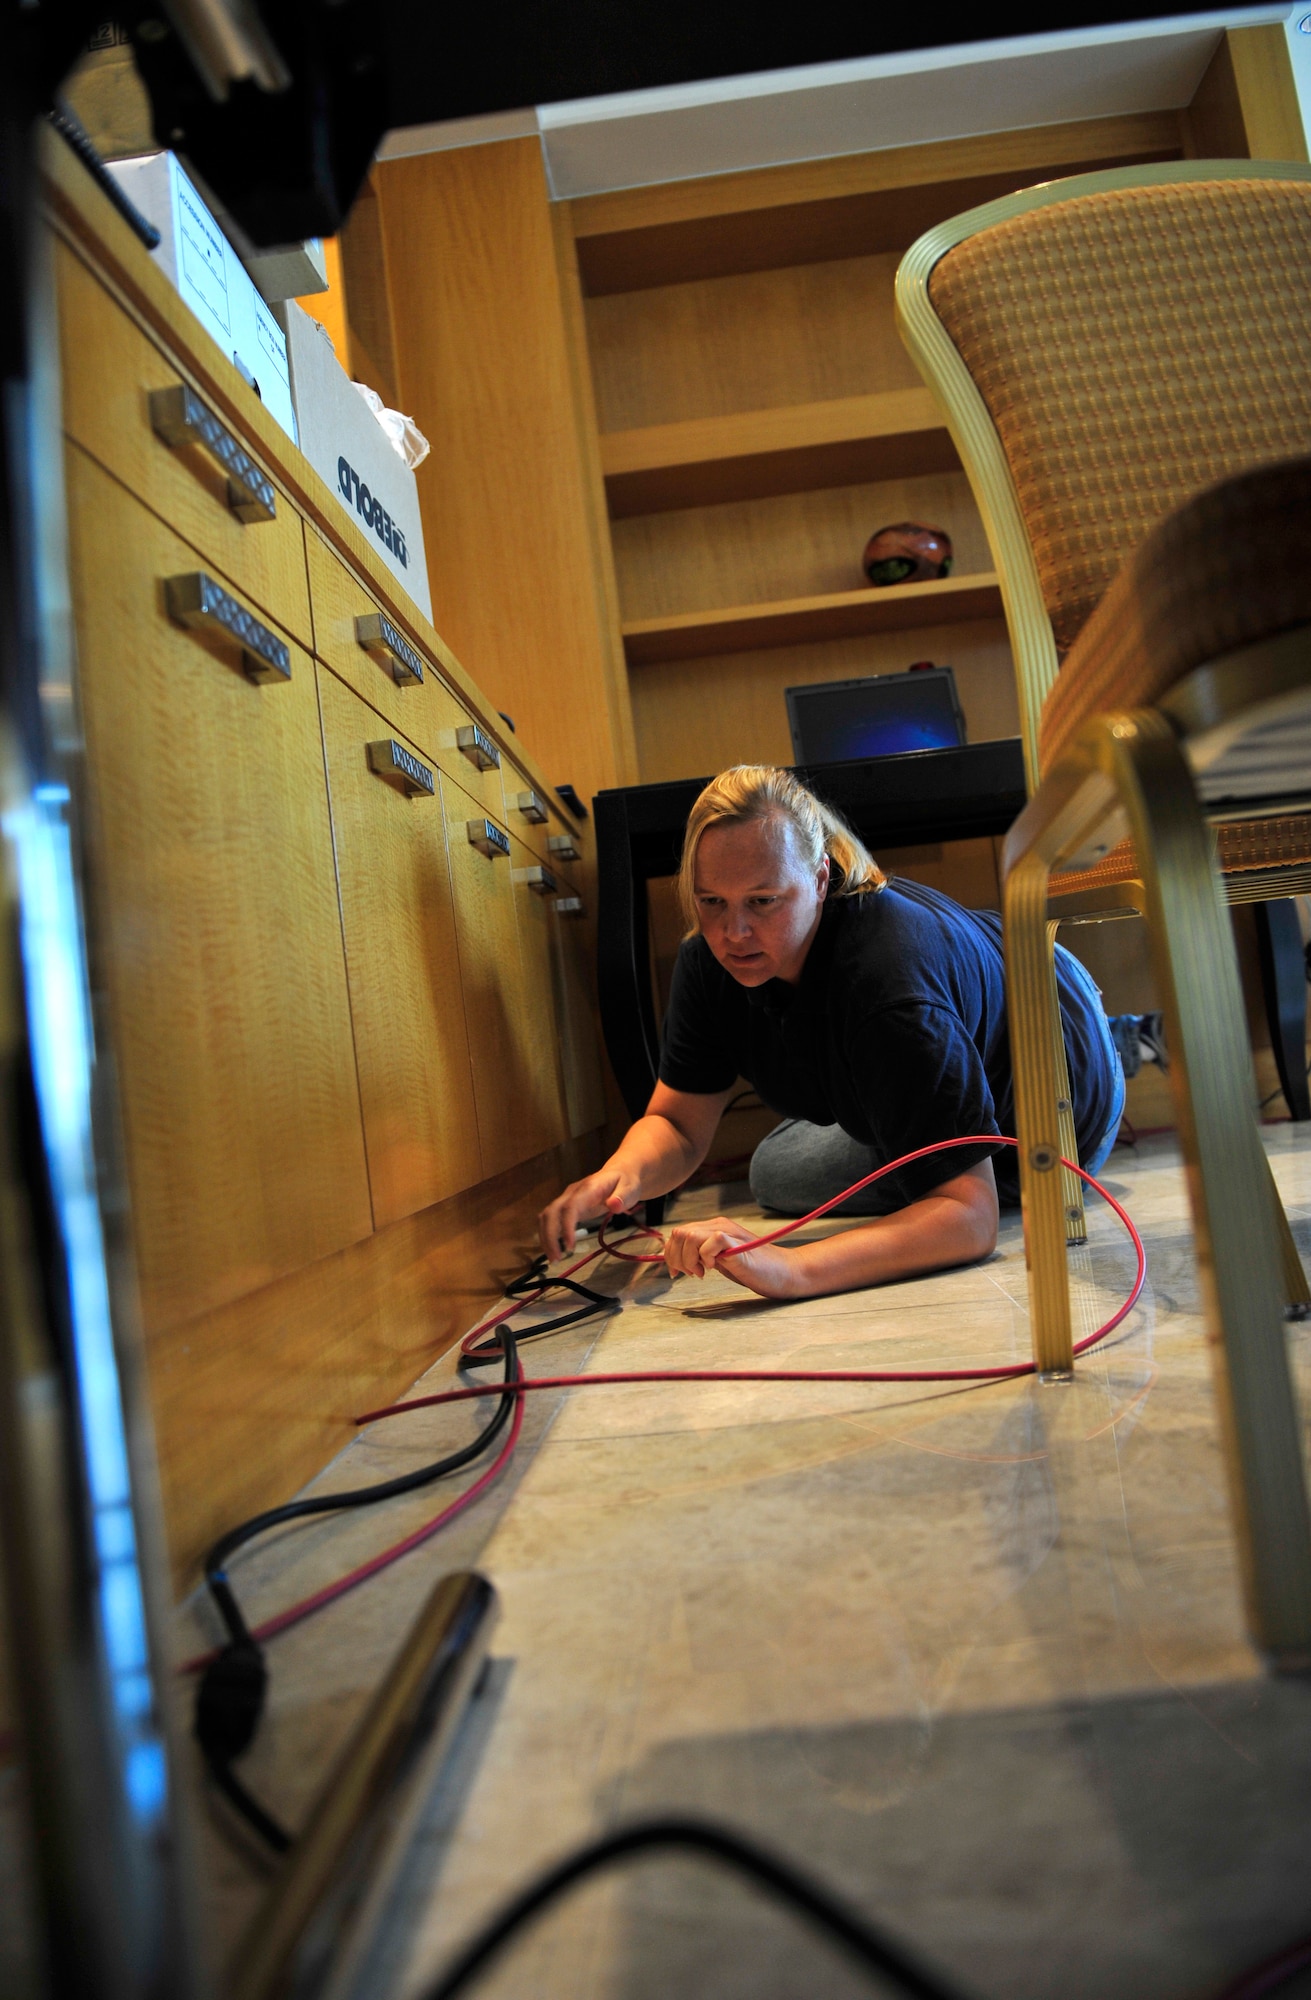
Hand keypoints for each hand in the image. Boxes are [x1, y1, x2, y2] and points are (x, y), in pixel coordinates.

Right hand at [539, 1164, 642, 1260]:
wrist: (619, 1173)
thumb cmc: (625, 1182)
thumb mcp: (630, 1188)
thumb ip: (623, 1196)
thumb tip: (613, 1205)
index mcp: (587, 1189)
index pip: (570, 1207)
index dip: (566, 1226)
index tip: (570, 1246)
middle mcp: (572, 1193)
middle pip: (551, 1212)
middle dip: (549, 1236)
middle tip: (556, 1259)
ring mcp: (567, 1199)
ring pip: (547, 1216)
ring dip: (546, 1237)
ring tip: (554, 1258)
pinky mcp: (566, 1206)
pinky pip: (551, 1220)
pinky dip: (549, 1235)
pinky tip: (555, 1250)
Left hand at [662, 1216, 800, 1299]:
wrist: (785, 1272)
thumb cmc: (754, 1269)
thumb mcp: (721, 1261)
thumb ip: (701, 1256)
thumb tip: (676, 1260)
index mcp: (713, 1228)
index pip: (678, 1234)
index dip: (671, 1254)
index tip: (677, 1273)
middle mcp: (719, 1225)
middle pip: (679, 1233)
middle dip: (677, 1258)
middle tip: (693, 1273)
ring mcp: (729, 1233)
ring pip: (690, 1235)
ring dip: (690, 1258)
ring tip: (703, 1272)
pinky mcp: (738, 1244)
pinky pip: (712, 1240)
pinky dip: (706, 1256)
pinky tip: (715, 1267)